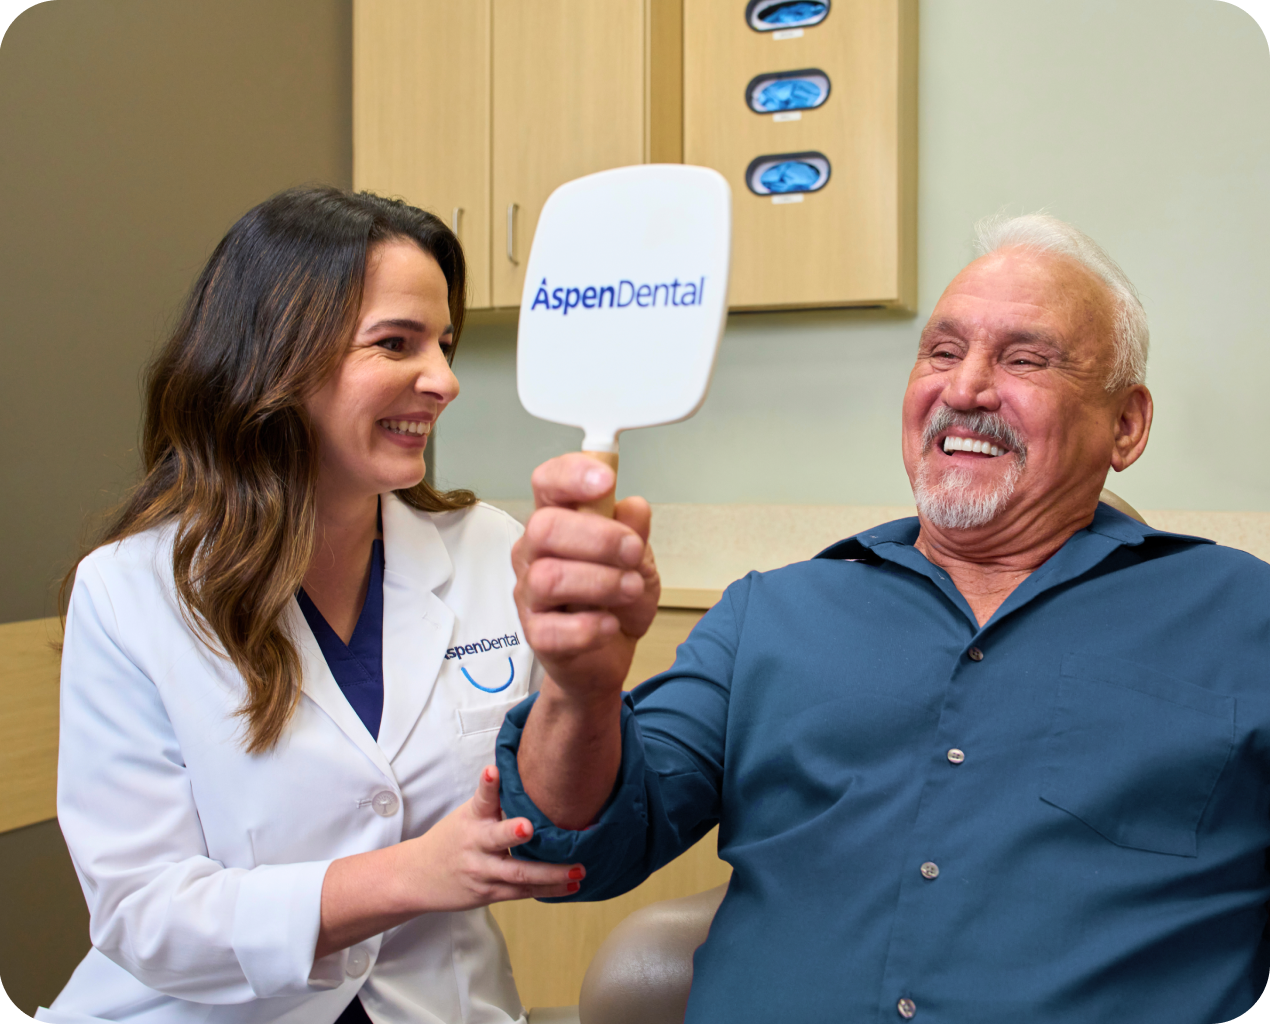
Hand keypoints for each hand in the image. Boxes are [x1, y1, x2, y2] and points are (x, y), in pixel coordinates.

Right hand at [394, 764, 581, 910]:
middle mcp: (476, 844)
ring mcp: (483, 871)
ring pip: (518, 874)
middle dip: (513, 833)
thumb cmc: (454, 838)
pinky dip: (548, 889)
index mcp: (472, 818)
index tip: (493, 771)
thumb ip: (496, 801)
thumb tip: (534, 775)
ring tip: (577, 870)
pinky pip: (522, 893)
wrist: (418, 877)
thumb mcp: (468, 814)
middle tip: (529, 826)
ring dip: (551, 873)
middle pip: (496, 838)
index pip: (481, 797)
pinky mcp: (490, 893)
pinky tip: (571, 886)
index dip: (488, 784)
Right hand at [512, 453, 659, 703]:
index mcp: (558, 521)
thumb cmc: (616, 599)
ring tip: (630, 589)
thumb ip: (634, 532)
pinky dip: (590, 627)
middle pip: (544, 528)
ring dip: (601, 582)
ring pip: (549, 577)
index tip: (606, 480)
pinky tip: (610, 624)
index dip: (571, 475)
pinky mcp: (537, 636)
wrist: (610, 654)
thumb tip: (634, 507)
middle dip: (598, 537)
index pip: (547, 483)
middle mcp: (535, 553)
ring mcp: (531, 595)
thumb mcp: (637, 559)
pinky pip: (553, 630)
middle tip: (632, 551)